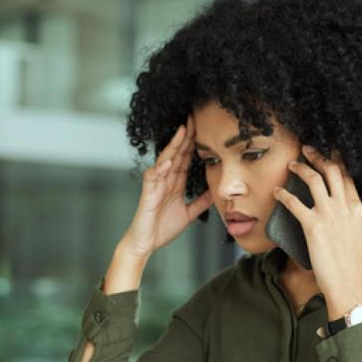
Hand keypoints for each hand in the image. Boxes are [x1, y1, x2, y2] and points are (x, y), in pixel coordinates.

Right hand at [121, 114, 212, 259]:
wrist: (146, 244)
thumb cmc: (162, 229)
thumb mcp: (188, 214)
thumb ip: (200, 202)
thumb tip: (215, 193)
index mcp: (174, 183)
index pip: (185, 158)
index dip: (192, 143)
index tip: (202, 128)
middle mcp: (165, 180)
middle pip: (176, 153)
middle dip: (184, 136)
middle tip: (193, 118)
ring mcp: (156, 186)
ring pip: (165, 161)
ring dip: (173, 146)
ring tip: (182, 132)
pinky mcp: (148, 194)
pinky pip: (153, 177)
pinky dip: (160, 168)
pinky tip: (168, 160)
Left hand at [273, 145, 361, 318]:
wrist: (348, 283)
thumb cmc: (350, 264)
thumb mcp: (357, 235)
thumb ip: (351, 219)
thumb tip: (341, 213)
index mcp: (357, 208)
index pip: (347, 176)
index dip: (337, 160)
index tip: (329, 152)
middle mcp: (344, 206)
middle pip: (332, 170)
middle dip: (318, 155)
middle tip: (307, 149)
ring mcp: (329, 214)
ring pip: (314, 179)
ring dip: (300, 168)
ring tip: (291, 165)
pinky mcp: (313, 225)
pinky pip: (295, 202)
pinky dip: (283, 194)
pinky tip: (277, 192)